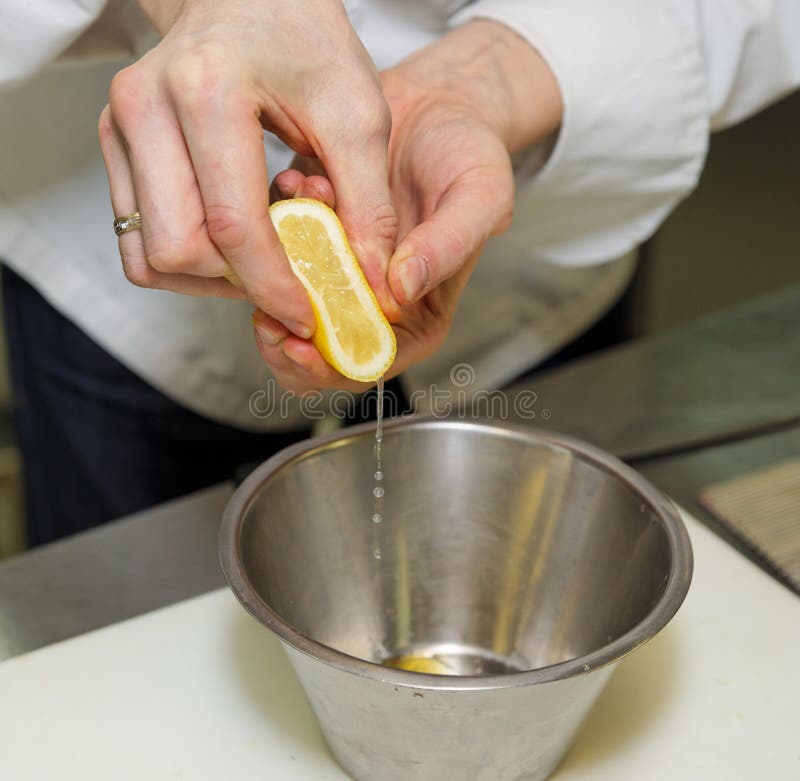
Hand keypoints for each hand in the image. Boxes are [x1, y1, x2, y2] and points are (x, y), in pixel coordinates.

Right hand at [99, 0, 397, 339]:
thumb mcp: (357, 112)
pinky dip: (183, 263)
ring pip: (148, 256)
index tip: (306, 315)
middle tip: (286, 283)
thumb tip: (370, 281)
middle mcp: (145, 108)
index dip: (273, 286)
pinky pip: (135, 240)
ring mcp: (120, 127)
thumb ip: (367, 201)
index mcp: (207, 91)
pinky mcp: (115, 145)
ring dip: (208, 280)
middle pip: (179, 250)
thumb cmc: (306, 42)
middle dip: (238, 284)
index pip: (232, 225)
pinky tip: (227, 248)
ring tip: (259, 265)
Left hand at [259, 19, 561, 391]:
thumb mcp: (481, 196)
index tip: (296, 345)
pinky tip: (295, 183)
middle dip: (283, 337)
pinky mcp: (309, 232)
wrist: (440, 104)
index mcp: (415, 314)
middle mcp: (371, 299)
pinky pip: (273, 244)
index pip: (366, 363)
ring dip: (275, 266)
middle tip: (263, 313)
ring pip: (285, 301)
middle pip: (315, 349)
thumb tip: (403, 291)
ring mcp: (335, 268)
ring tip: (300, 206)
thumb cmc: (470, 154)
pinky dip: (271, 221)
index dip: (327, 367)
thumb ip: (449, 246)